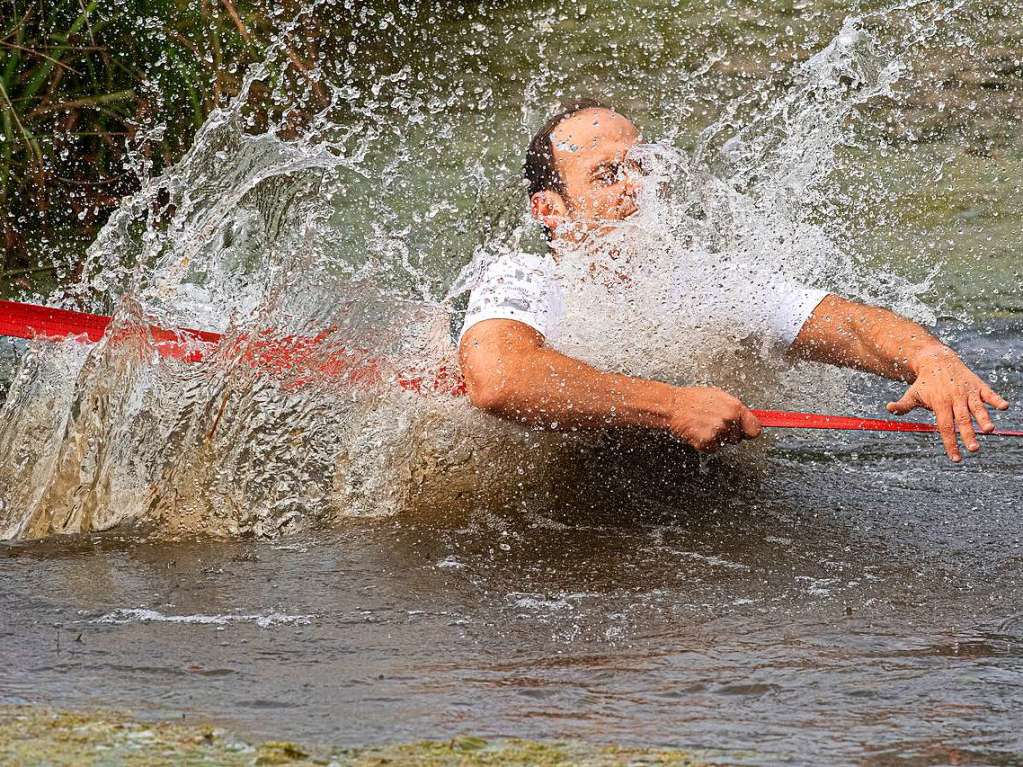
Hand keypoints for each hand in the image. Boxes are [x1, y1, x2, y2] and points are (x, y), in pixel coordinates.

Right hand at [668, 386, 761, 451]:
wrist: (672, 406)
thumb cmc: (693, 399)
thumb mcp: (718, 396)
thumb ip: (735, 408)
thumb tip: (749, 417)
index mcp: (734, 407)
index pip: (755, 428)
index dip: (749, 431)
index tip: (747, 432)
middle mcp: (729, 420)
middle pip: (738, 437)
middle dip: (729, 433)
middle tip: (714, 423)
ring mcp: (718, 432)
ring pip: (725, 443)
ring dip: (717, 438)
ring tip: (704, 425)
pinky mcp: (707, 442)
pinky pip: (712, 448)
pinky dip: (705, 443)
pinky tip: (698, 432)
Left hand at [887, 345, 1009, 461]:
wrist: (937, 359)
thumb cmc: (924, 383)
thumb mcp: (912, 393)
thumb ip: (903, 405)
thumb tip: (889, 409)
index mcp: (939, 403)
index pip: (944, 426)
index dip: (950, 442)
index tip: (955, 458)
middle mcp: (954, 398)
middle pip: (961, 419)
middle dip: (968, 434)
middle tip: (974, 449)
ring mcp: (967, 391)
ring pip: (976, 407)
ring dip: (983, 418)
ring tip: (990, 430)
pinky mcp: (978, 385)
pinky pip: (988, 393)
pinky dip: (996, 399)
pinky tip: (1004, 407)